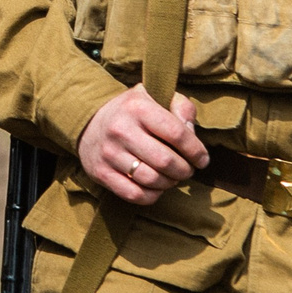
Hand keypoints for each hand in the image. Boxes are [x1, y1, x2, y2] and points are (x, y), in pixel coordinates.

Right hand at [78, 86, 206, 204]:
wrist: (88, 122)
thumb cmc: (132, 112)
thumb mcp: (155, 97)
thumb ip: (181, 107)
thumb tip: (192, 133)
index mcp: (138, 107)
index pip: (177, 134)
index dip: (196, 151)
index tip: (202, 159)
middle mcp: (121, 129)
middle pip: (166, 161)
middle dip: (185, 170)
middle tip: (187, 170)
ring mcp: (109, 153)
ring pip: (151, 180)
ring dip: (169, 183)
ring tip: (172, 177)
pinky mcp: (100, 172)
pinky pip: (134, 194)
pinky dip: (152, 195)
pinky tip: (156, 187)